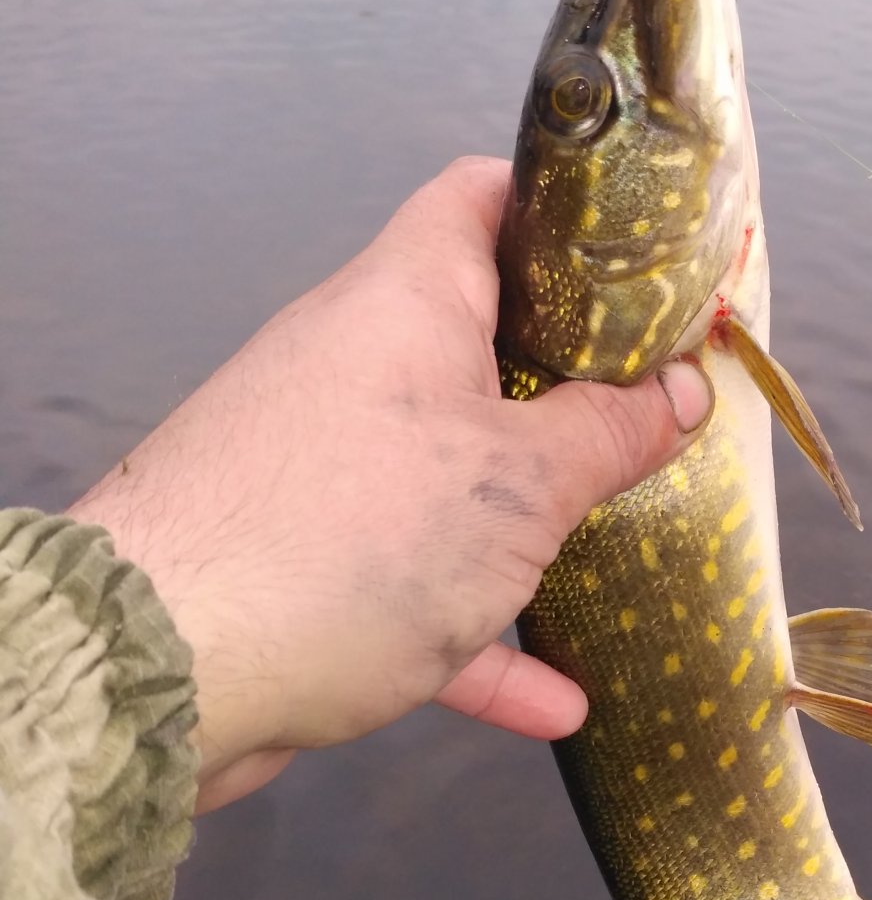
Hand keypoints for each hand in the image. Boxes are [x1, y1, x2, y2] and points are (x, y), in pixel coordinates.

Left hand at [70, 157, 712, 812]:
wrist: (162, 668)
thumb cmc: (353, 536)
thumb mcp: (518, 485)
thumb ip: (609, 433)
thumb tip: (681, 392)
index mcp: (405, 301)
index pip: (480, 199)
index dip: (564, 212)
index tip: (645, 261)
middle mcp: (356, 364)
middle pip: (479, 344)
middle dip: (571, 386)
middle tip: (658, 415)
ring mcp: (324, 466)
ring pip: (451, 475)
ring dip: (532, 524)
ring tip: (618, 549)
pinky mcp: (305, 562)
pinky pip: (413, 580)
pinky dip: (478, 627)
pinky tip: (555, 700)